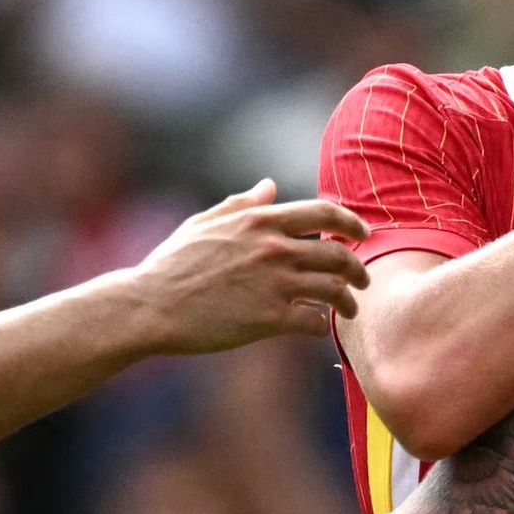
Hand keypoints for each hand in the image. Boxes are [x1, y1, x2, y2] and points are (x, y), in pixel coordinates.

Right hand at [112, 182, 367, 351]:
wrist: (151, 305)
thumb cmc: (172, 264)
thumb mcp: (205, 223)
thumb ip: (242, 204)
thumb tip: (270, 185)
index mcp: (261, 221)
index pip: (324, 212)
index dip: (352, 222)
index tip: (363, 234)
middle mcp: (274, 248)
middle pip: (338, 253)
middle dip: (358, 269)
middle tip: (363, 281)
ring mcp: (274, 283)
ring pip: (334, 290)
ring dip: (347, 302)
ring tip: (347, 310)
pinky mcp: (269, 318)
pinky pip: (314, 322)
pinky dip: (320, 326)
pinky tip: (315, 328)